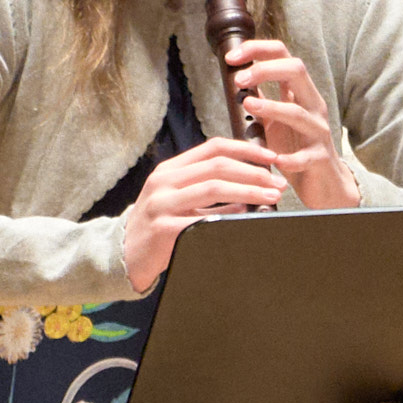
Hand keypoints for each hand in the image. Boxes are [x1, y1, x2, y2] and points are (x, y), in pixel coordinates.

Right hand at [120, 136, 291, 289]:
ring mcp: (162, 204)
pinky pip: (204, 219)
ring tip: (271, 197)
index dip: (245, 149)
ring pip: (214, 189)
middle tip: (278, 183)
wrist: (124, 254)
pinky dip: (228, 217)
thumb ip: (205, 189)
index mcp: (170, 170)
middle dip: (254, 173)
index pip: (213, 148)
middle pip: (217, 167)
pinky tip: (245, 218)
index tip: (271, 157)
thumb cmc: (156, 226)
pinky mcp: (164, 228)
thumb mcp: (176, 199)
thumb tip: (249, 189)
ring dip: (248, 192)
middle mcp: (164, 182)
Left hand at [224, 39, 356, 210]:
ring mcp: (318, 131)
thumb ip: (260, 101)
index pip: (283, 56)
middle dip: (265, 69)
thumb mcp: (275, 120)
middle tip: (239, 79)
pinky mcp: (320, 158)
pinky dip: (290, 159)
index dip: (257, 50)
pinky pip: (306, 156)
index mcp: (299, 93)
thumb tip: (236, 81)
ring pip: (298, 112)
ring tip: (248, 106)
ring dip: (272, 107)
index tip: (231, 57)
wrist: (324, 182)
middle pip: (296, 70)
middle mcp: (311, 106)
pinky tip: (275, 160)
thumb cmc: (296, 148)